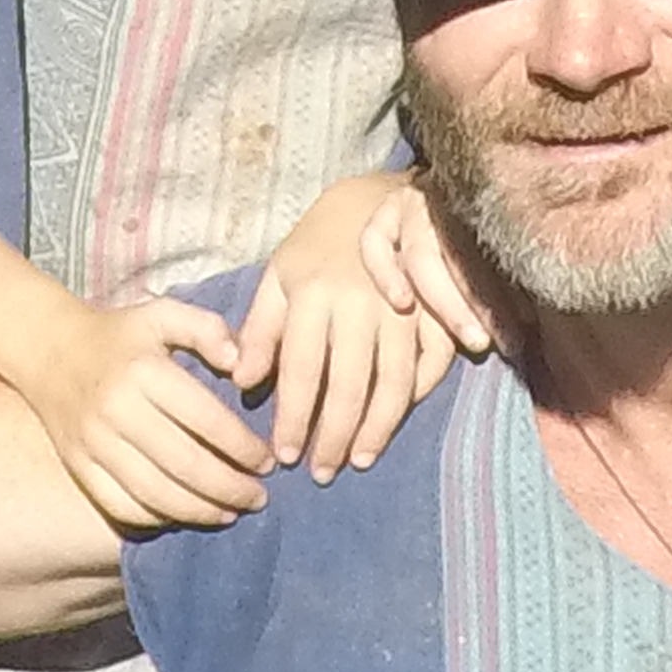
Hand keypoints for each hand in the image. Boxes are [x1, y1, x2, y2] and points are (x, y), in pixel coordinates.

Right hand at [14, 295, 267, 533]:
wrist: (49, 351)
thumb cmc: (120, 335)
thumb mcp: (162, 315)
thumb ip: (206, 329)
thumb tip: (239, 362)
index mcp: (144, 371)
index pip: (206, 419)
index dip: (243, 447)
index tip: (268, 462)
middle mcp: (117, 409)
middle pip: (184, 463)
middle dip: (230, 488)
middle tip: (259, 497)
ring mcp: (93, 442)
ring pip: (154, 492)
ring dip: (200, 510)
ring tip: (231, 513)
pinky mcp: (78, 466)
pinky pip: (120, 505)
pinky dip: (157, 518)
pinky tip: (185, 514)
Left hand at [235, 174, 494, 478]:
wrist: (373, 199)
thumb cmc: (316, 246)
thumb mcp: (278, 276)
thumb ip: (259, 329)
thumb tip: (240, 382)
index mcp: (313, 295)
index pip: (300, 371)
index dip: (293, 417)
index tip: (284, 456)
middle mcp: (358, 305)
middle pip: (347, 385)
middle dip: (334, 436)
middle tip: (322, 472)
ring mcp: (402, 308)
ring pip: (392, 381)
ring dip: (377, 428)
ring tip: (360, 460)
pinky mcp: (431, 309)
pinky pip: (430, 361)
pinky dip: (417, 395)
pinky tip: (398, 420)